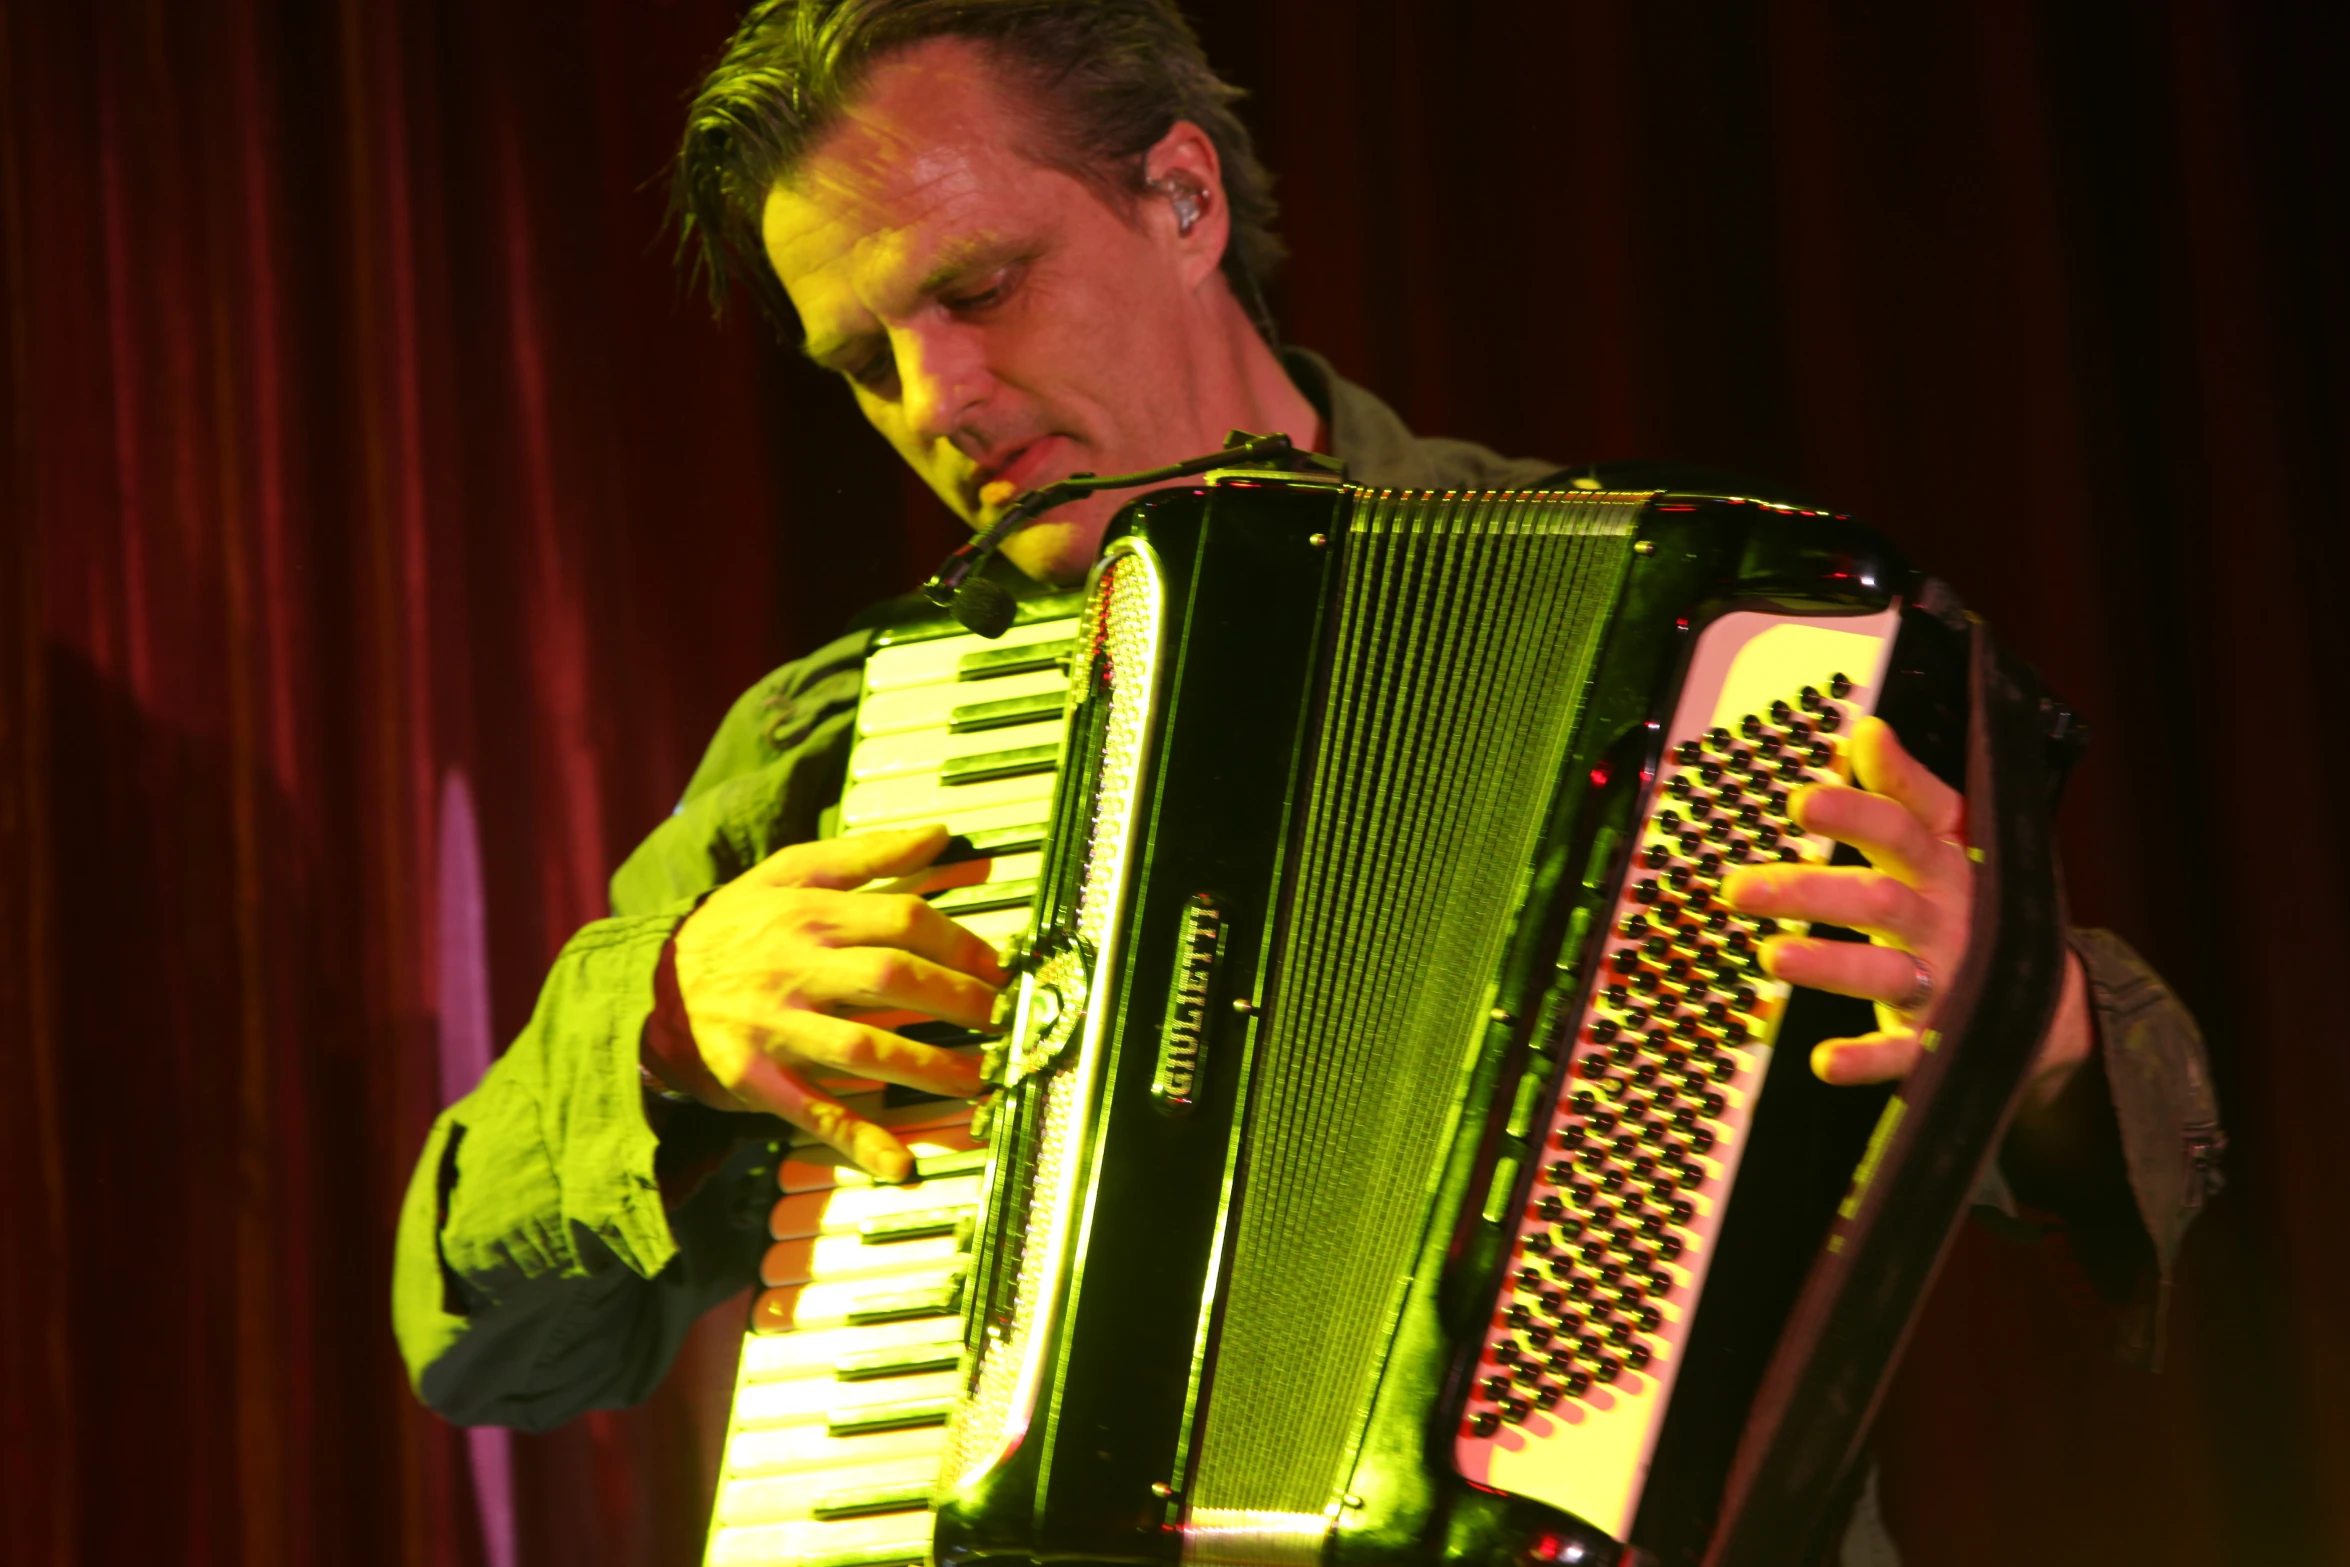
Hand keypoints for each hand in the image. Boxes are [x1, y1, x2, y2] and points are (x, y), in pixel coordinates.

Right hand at [644, 824, 1003, 1180]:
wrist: (652, 981)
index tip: (996, 965)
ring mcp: (776, 1025)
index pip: (901, 919)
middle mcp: (795, 967)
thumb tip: (939, 834)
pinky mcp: (756, 1076)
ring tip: (976, 1079)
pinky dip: (857, 1139)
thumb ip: (867, 855)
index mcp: (809, 913)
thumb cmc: (736, 924)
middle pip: (890, 978)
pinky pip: (812, 1110)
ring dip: (926, 1067)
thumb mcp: (790, 873)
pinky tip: (898, 1162)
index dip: (959, 943)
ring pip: (861, 1046)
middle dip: (956, 999)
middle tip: (998, 1019)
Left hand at [1720, 717, 2090, 1103]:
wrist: (2044, 999)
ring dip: (1828, 964)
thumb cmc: (1968, 899)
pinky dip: (1866, 1060)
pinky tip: (1824, 1062)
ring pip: (1885, 972)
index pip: (1905, 827)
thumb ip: (1904, 789)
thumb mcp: (1947, 837)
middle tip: (1739, 887)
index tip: (1805, 800)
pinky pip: (1902, 1054)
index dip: (1858, 813)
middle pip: (1878, 900)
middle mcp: (1946, 917)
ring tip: (1771, 955)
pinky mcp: (1937, 1039)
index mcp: (1945, 861)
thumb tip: (1866, 732)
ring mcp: (1944, 979)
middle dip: (1809, 891)